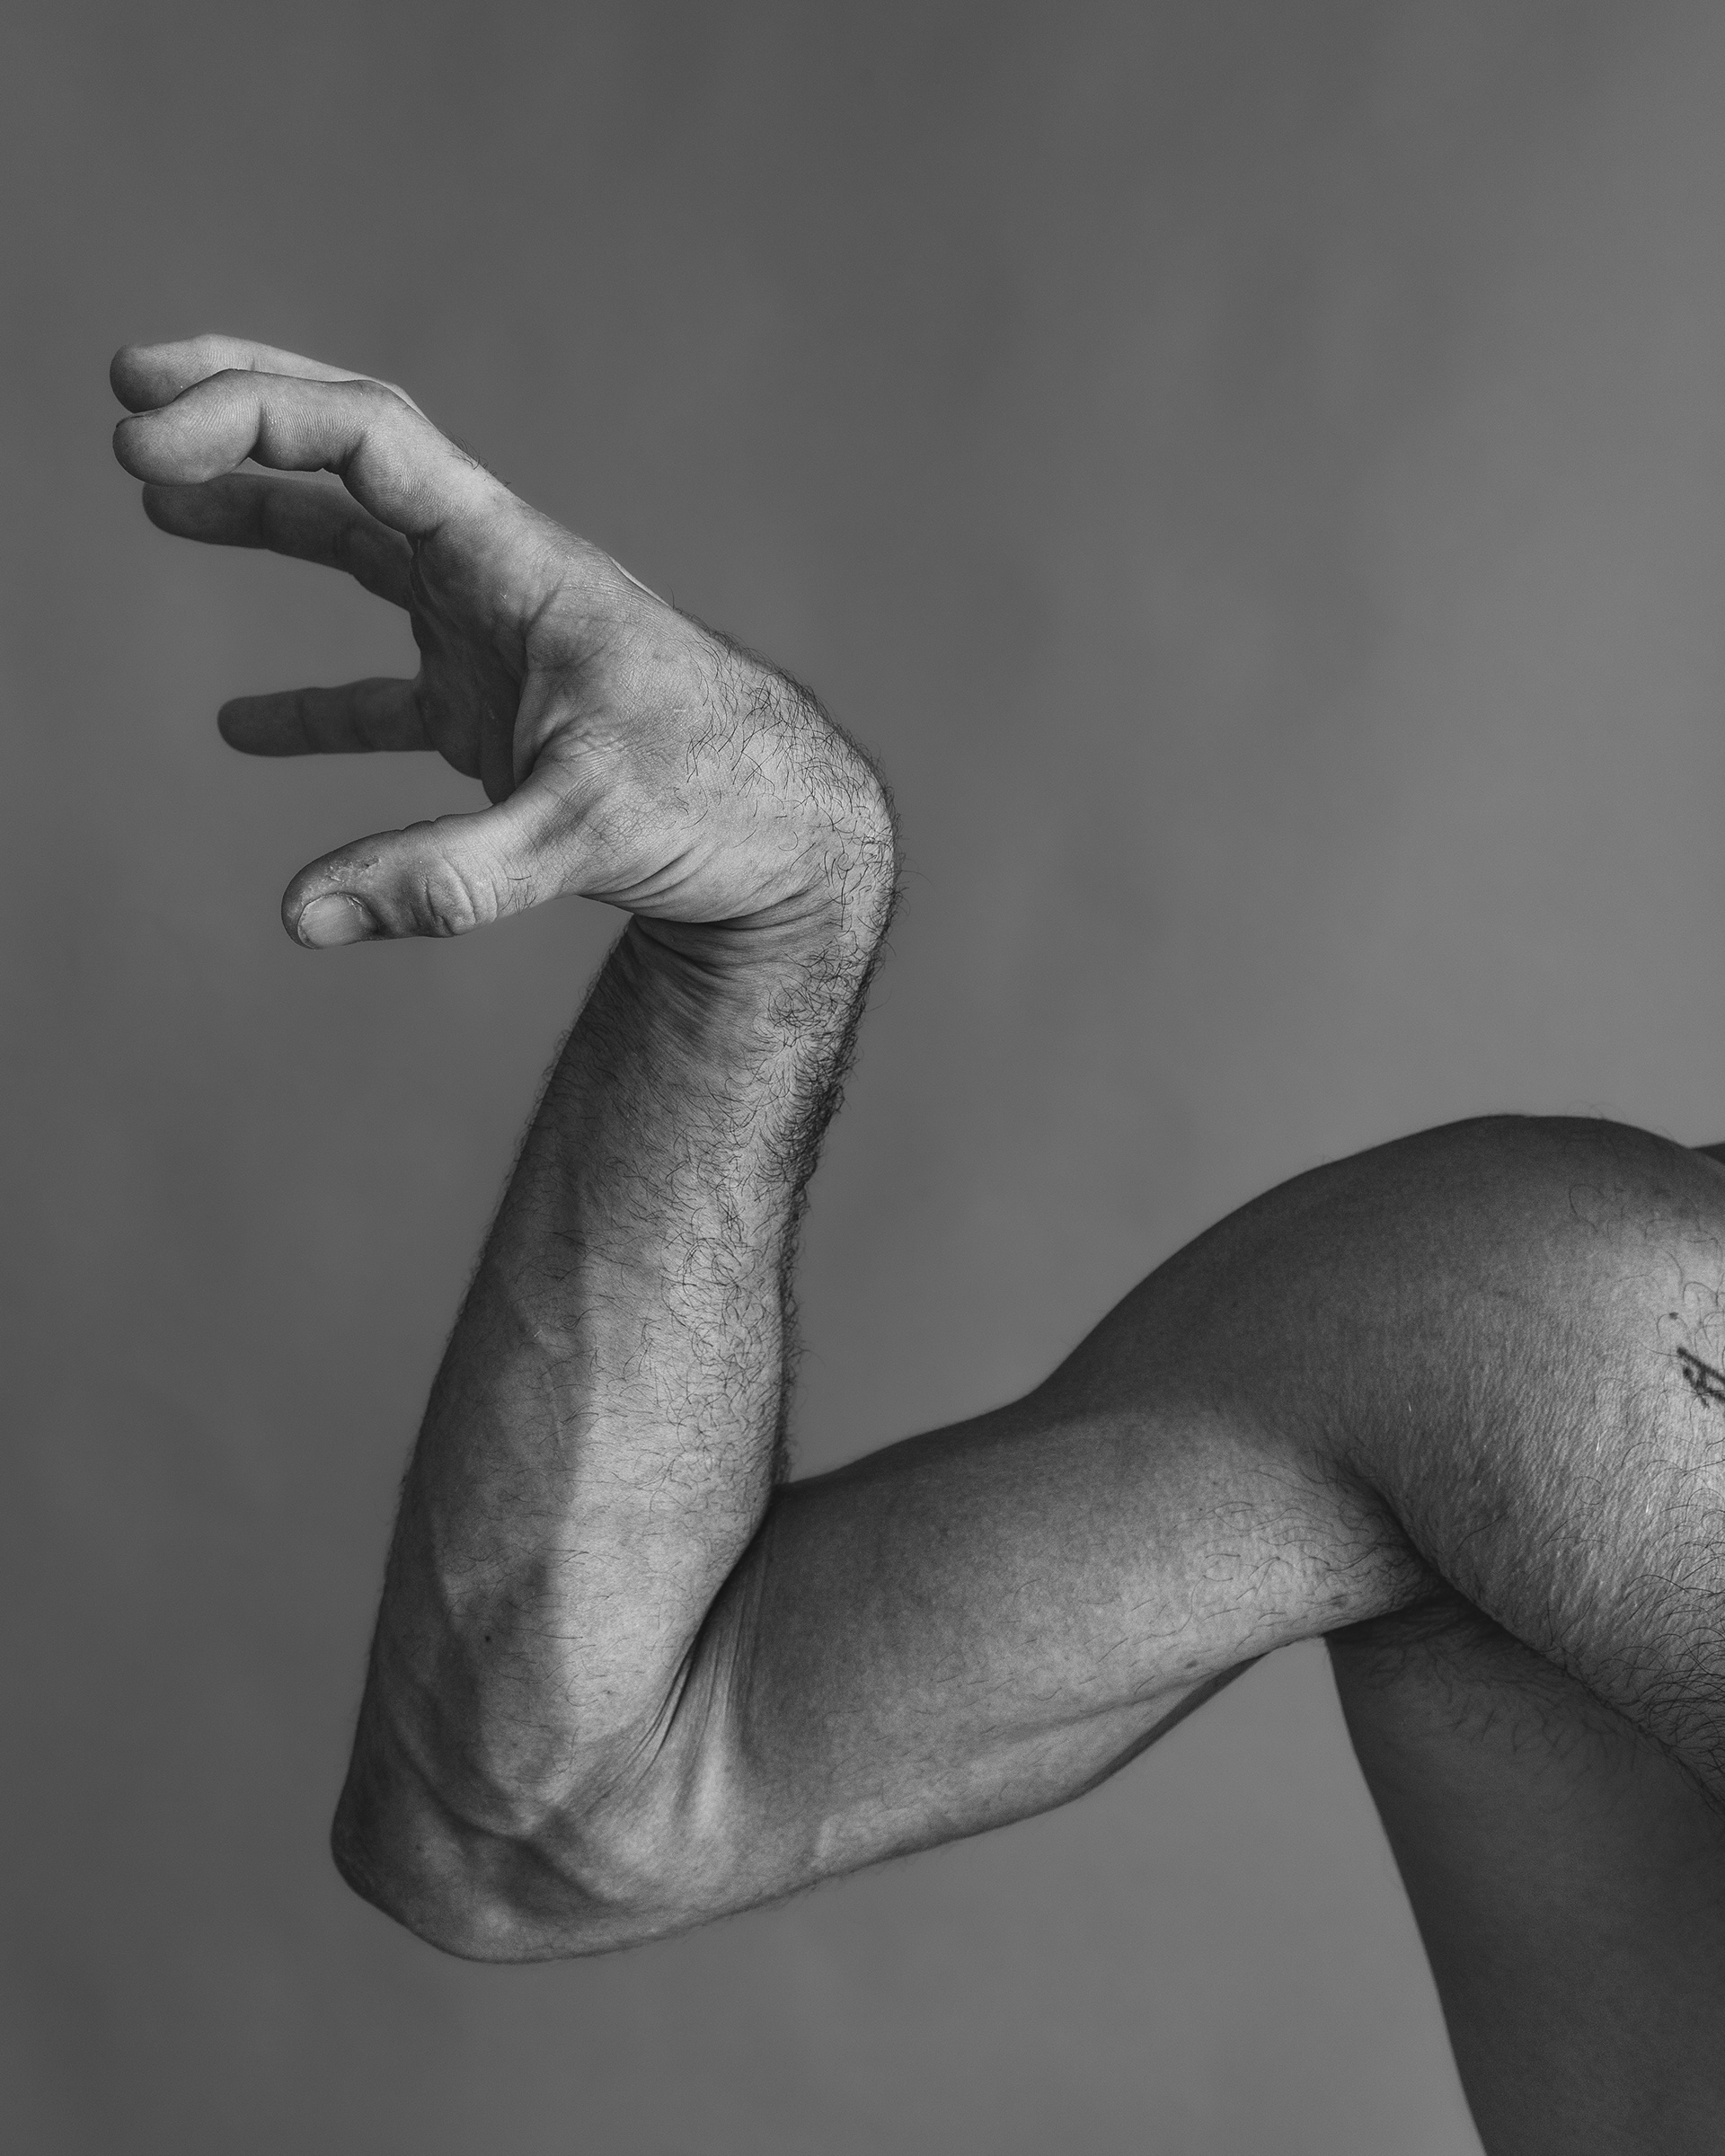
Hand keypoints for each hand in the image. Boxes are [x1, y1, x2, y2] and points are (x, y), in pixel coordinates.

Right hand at [112, 336, 893, 953]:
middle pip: (358, 461)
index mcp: (518, 565)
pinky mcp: (502, 719)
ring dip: (265, 522)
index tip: (145, 431)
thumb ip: (450, 877)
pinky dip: (315, 703)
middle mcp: (500, 585)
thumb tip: (304, 915)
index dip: (255, 416)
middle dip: (246, 414)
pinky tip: (243, 727)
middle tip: (130, 392)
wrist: (796, 843)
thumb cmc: (722, 808)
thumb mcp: (587, 836)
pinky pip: (385, 692)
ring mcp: (497, 647)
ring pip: (363, 557)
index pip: (371, 442)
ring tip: (158, 502)